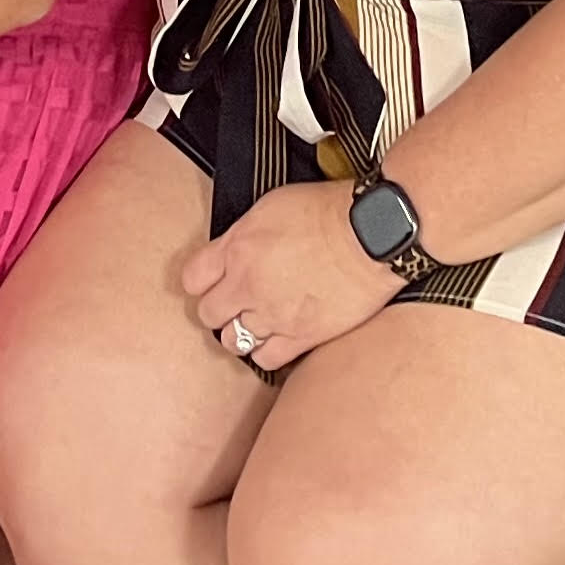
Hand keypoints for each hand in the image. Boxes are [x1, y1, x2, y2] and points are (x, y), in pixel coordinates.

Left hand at [181, 178, 408, 373]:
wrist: (372, 233)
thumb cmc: (330, 211)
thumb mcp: (272, 205)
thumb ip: (243, 233)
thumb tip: (232, 250)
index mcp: (238, 247)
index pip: (192, 278)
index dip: (201, 280)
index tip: (210, 281)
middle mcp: (248, 285)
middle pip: (208, 313)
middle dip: (219, 307)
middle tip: (233, 302)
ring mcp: (273, 314)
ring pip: (233, 340)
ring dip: (240, 331)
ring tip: (255, 321)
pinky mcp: (300, 337)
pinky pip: (266, 359)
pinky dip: (266, 351)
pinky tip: (276, 337)